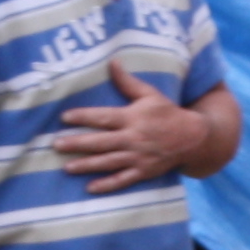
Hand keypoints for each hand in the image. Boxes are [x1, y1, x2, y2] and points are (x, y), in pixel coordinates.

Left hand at [56, 68, 203, 192]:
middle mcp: (133, 138)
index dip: (83, 117)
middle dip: (77, 143)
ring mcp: (138, 157)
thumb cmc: (168, 113)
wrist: (193, 138)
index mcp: (132, 117)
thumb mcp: (150, 94)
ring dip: (87, 165)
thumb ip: (128, 82)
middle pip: (101, 141)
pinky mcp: (143, 172)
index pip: (103, 117)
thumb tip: (112, 62)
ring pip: (108, 162)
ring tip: (66, 167)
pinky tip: (90, 188)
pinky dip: (107, 185)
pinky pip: (123, 180)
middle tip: (56, 145)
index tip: (64, 117)